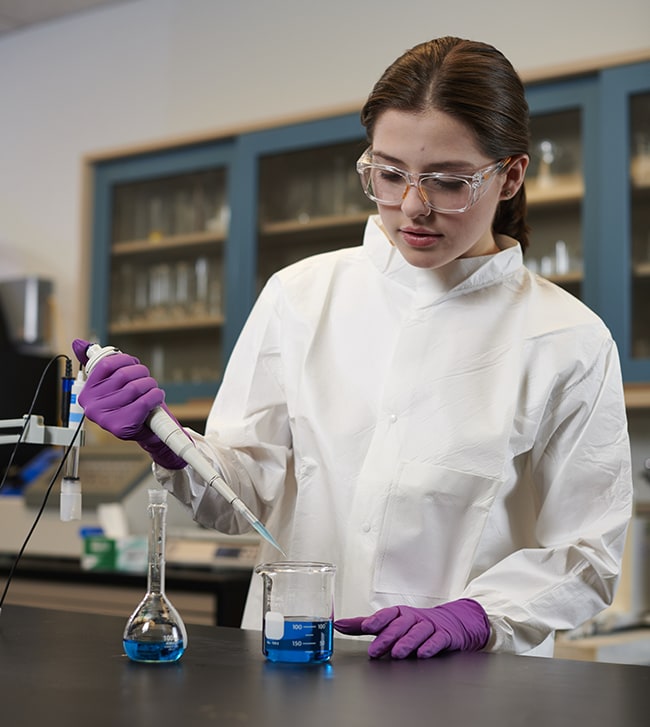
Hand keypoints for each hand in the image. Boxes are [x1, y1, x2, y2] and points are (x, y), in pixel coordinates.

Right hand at [72, 338, 185, 469]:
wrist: (145, 432)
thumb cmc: (130, 404)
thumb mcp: (113, 383)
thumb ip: (97, 364)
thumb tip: (77, 343)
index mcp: (86, 393)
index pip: (105, 364)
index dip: (125, 360)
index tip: (134, 364)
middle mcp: (91, 407)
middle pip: (123, 375)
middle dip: (141, 373)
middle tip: (147, 379)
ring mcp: (104, 419)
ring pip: (135, 387)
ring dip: (150, 385)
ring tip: (152, 390)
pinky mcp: (120, 427)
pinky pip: (144, 401)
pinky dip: (156, 396)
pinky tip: (156, 398)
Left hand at [334, 599, 489, 658]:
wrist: (450, 623)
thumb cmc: (415, 623)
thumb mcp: (390, 622)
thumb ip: (364, 625)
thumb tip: (339, 624)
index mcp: (399, 614)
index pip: (387, 614)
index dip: (377, 620)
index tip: (366, 627)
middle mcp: (414, 618)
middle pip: (400, 625)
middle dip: (387, 637)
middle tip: (375, 650)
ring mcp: (430, 626)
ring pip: (418, 632)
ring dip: (407, 642)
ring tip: (397, 653)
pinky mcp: (444, 636)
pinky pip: (438, 640)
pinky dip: (430, 646)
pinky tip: (422, 653)